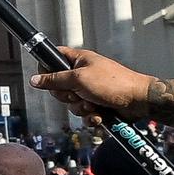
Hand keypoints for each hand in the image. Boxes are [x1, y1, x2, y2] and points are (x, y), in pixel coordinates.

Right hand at [33, 46, 153, 119]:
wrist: (138, 101)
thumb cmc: (113, 83)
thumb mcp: (79, 79)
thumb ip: (55, 80)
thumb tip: (35, 80)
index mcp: (79, 60)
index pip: (54, 58)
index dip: (47, 69)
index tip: (49, 80)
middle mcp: (83, 74)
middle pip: (59, 86)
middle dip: (67, 96)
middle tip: (78, 94)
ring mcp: (90, 90)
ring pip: (71, 103)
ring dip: (81, 108)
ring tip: (94, 104)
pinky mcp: (97, 104)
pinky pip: (83, 114)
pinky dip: (90, 117)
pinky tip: (99, 114)